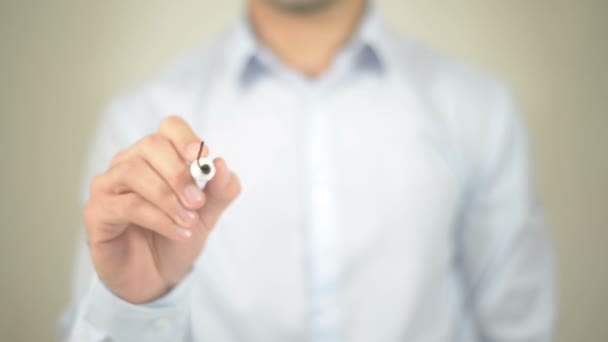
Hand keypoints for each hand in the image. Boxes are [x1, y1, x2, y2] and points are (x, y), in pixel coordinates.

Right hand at [83, 116, 240, 303]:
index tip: (202, 157)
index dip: (185, 137)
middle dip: (179, 173)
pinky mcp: (97, 211)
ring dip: (167, 197)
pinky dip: (158, 219)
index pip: (169, 128)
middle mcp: (129, 162)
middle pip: (151, 145)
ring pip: (134, 172)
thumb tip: (221, 164)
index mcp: (158, 156)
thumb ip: (220, 190)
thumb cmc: (177, 237)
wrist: (156, 277)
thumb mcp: (207, 214)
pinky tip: (178, 233)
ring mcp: (108, 185)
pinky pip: (127, 205)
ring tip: (189, 221)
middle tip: (198, 201)